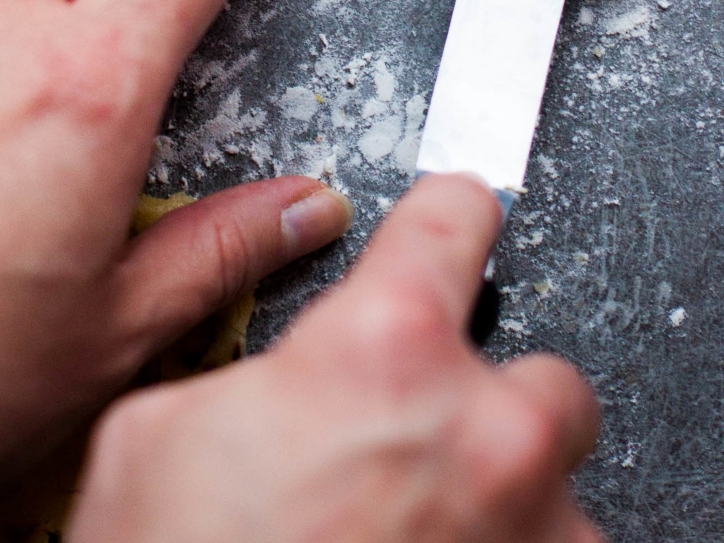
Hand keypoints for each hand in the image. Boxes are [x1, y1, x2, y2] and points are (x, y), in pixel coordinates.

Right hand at [69, 175, 602, 542]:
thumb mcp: (160, 436)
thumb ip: (251, 380)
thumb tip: (277, 386)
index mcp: (387, 350)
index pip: (456, 218)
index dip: (450, 214)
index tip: (461, 215)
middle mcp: (485, 437)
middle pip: (548, 376)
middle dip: (493, 407)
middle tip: (424, 448)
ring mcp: (536, 538)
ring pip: (562, 494)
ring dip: (507, 510)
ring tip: (423, 541)